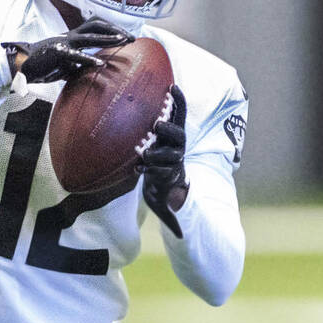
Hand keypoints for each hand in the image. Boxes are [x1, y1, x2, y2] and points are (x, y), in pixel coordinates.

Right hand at [2, 19, 130, 83]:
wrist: (21, 65)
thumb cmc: (42, 65)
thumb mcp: (64, 65)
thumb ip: (77, 65)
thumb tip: (89, 73)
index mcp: (73, 37)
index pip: (96, 26)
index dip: (112, 29)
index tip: (127, 37)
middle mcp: (71, 36)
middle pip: (97, 25)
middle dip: (115, 30)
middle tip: (131, 38)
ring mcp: (64, 42)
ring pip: (90, 36)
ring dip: (107, 38)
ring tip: (122, 41)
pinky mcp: (58, 53)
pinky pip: (76, 55)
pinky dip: (89, 60)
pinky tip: (101, 65)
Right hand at [139, 85, 188, 238]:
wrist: (174, 183)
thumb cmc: (165, 197)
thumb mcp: (165, 210)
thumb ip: (172, 219)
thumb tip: (181, 237)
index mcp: (171, 173)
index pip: (166, 169)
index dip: (157, 168)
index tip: (141, 167)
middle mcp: (176, 156)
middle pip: (173, 149)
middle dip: (162, 148)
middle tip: (150, 143)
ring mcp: (176, 142)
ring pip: (176, 130)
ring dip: (168, 124)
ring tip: (158, 116)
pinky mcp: (175, 129)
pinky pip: (178, 113)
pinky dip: (177, 100)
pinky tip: (173, 85)